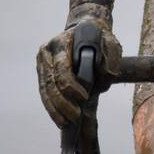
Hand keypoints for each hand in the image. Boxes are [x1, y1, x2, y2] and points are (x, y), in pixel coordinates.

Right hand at [36, 8, 121, 129]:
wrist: (85, 30)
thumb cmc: (99, 38)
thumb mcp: (111, 44)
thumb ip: (111, 59)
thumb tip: (105, 78)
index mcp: (61, 42)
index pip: (62, 69)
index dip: (71, 87)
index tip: (84, 98)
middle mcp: (47, 51)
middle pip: (50, 82)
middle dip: (62, 103)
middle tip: (75, 116)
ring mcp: (42, 61)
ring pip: (45, 90)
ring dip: (55, 109)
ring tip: (66, 123)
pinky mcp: (42, 71)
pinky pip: (44, 93)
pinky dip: (52, 108)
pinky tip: (59, 119)